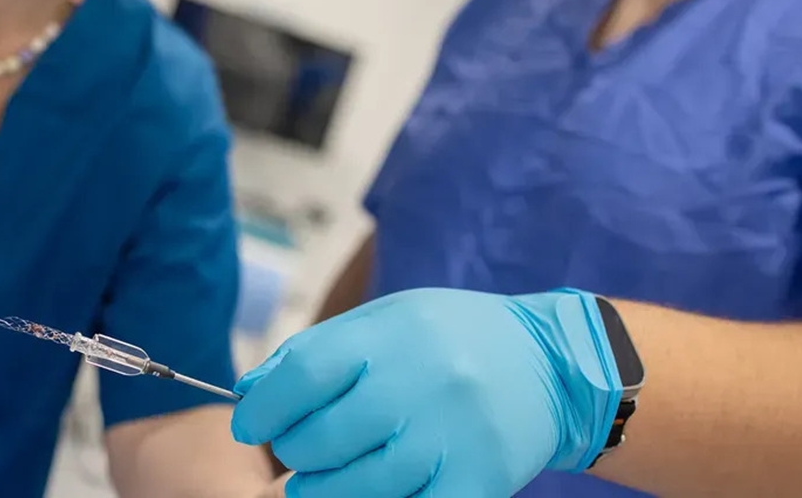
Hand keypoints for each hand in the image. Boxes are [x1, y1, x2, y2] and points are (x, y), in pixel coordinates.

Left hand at [230, 288, 622, 497]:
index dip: (264, 407)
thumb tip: (249, 390)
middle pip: (320, 439)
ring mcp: (453, 438)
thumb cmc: (452, 338)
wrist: (551, 364)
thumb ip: (316, 350)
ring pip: (353, 488)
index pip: (303, 375)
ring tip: (320, 477)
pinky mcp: (478, 482)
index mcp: (395, 335)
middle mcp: (423, 384)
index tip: (250, 424)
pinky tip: (373, 487)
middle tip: (297, 448)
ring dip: (321, 489)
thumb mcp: (387, 320)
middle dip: (293, 450)